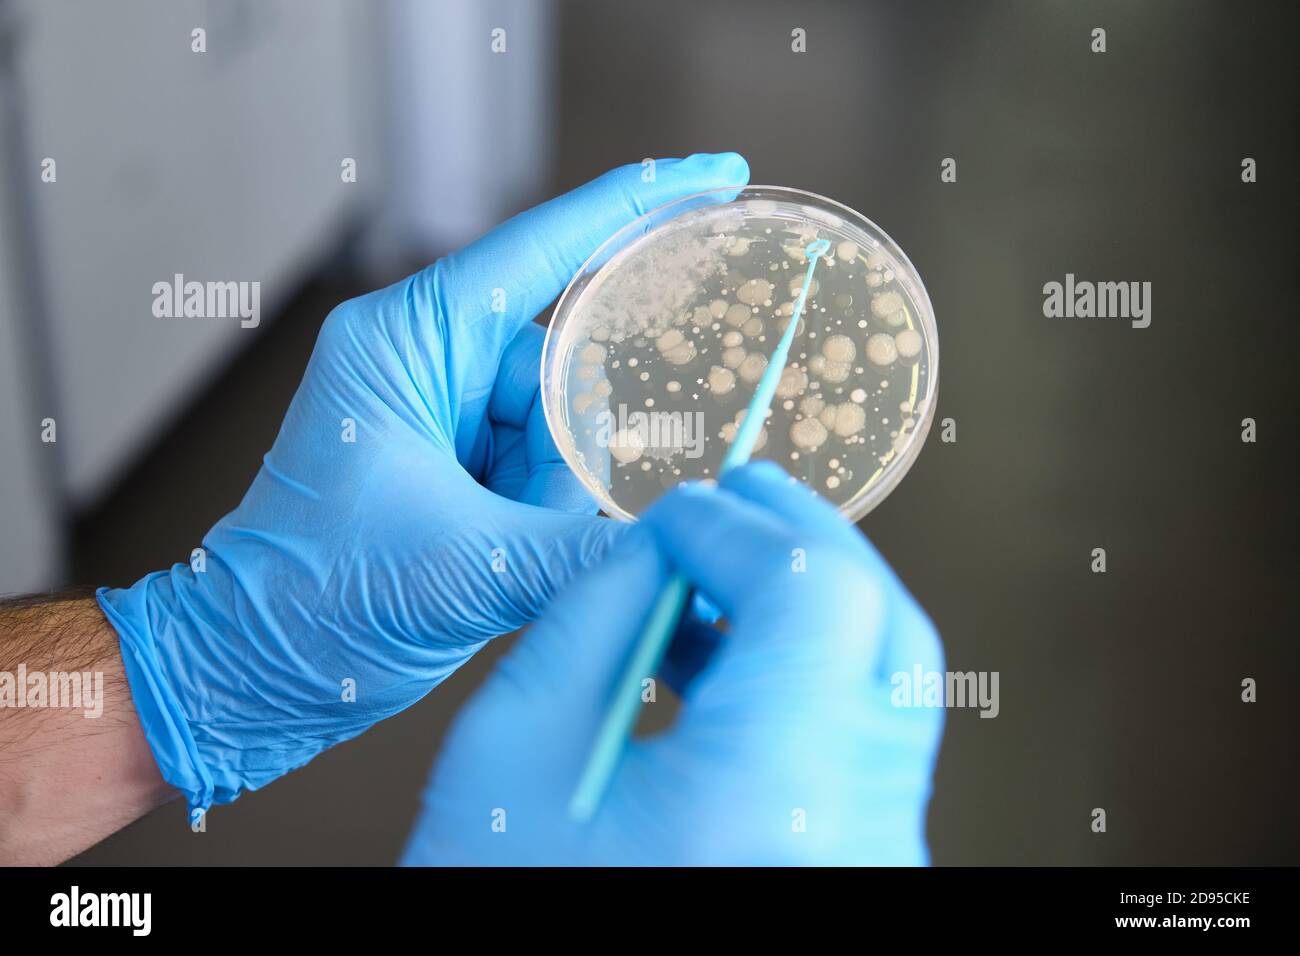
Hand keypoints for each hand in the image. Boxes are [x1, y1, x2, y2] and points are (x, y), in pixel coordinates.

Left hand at [97, 153, 752, 809]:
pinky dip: (542, 514)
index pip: (542, 247)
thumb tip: (680, 538)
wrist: (255, 668)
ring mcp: (441, 409)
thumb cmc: (312, 603)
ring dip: (551, 497)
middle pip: (563, 365)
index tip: (714, 179)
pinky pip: (542, 463)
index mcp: (407, 341)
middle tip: (530, 522)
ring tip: (496, 551)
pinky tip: (501, 553)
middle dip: (567, 453)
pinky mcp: (454, 457)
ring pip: (560, 424)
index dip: (636, 206)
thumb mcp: (467, 571)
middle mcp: (427, 358)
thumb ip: (586, 549)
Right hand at [403, 462, 944, 864]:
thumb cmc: (504, 910)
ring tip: (711, 581)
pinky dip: (804, 679)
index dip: (746, 527)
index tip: (682, 510)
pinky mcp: (860, 873)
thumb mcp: (517, 746)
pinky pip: (860, 746)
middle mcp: (855, 833)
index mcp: (773, 794)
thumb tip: (658, 545)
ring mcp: (874, 861)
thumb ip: (596, 613)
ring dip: (805, 608)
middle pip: (883, 626)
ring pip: (885, 684)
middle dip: (806, 544)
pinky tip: (720, 662)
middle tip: (739, 501)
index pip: (814, 591)